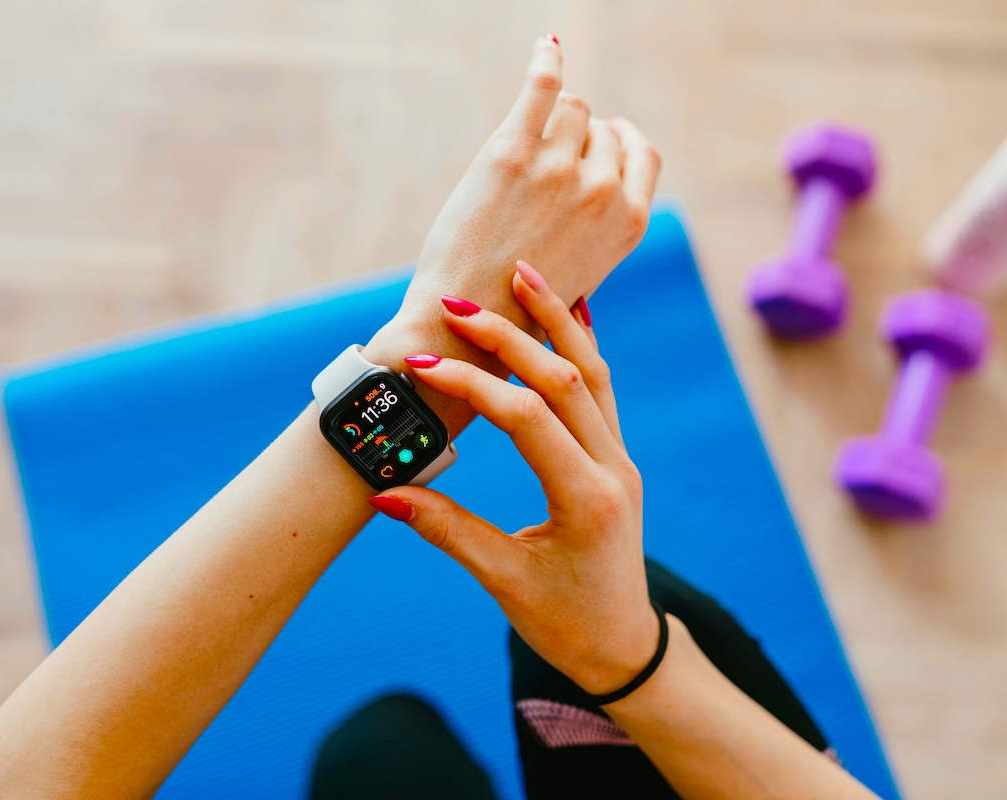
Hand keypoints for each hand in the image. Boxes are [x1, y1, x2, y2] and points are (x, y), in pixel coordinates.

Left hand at [367, 36, 660, 384]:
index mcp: (630, 222)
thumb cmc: (520, 303)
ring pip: (571, 107)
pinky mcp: (514, 152)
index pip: (641, 153)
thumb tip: (604, 189)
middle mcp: (603, 191)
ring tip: (524, 149)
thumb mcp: (584, 272)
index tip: (604, 136)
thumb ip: (600, 227)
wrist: (471, 317)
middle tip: (542, 165)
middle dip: (576, 138)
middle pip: (600, 128)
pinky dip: (546, 61)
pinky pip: (543, 86)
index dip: (619, 141)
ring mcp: (560, 168)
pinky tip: (547, 48)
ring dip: (551, 120)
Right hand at [369, 261, 656, 695]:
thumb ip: (447, 530)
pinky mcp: (616, 459)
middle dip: (509, 335)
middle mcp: (612, 469)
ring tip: (524, 273)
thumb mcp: (503, 581)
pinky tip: (568, 312)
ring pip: (592, 374)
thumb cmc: (565, 623)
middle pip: (564, 379)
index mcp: (585, 499)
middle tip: (461, 303)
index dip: (470, 385)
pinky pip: (603, 390)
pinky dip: (581, 348)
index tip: (419, 366)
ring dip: (557, 321)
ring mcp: (620, 460)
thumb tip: (383, 493)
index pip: (524, 419)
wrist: (623, 646)